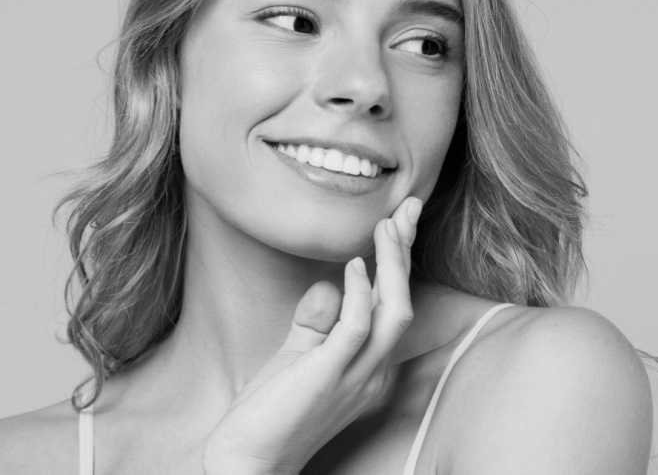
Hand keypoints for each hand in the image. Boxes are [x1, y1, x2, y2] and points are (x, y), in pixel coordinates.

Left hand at [202, 197, 422, 474]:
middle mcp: (373, 373)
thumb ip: (317, 321)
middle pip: (403, 303)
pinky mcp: (329, 377)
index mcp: (370, 368)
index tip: (400, 221)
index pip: (393, 306)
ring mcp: (356, 378)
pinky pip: (357, 329)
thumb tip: (331, 283)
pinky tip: (355, 265)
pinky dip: (360, 293)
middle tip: (409, 207)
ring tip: (387, 227)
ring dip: (393, 267)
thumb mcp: (298, 356)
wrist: (248, 462)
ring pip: (394, 313)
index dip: (400, 262)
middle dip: (407, 253)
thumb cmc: (271, 413)